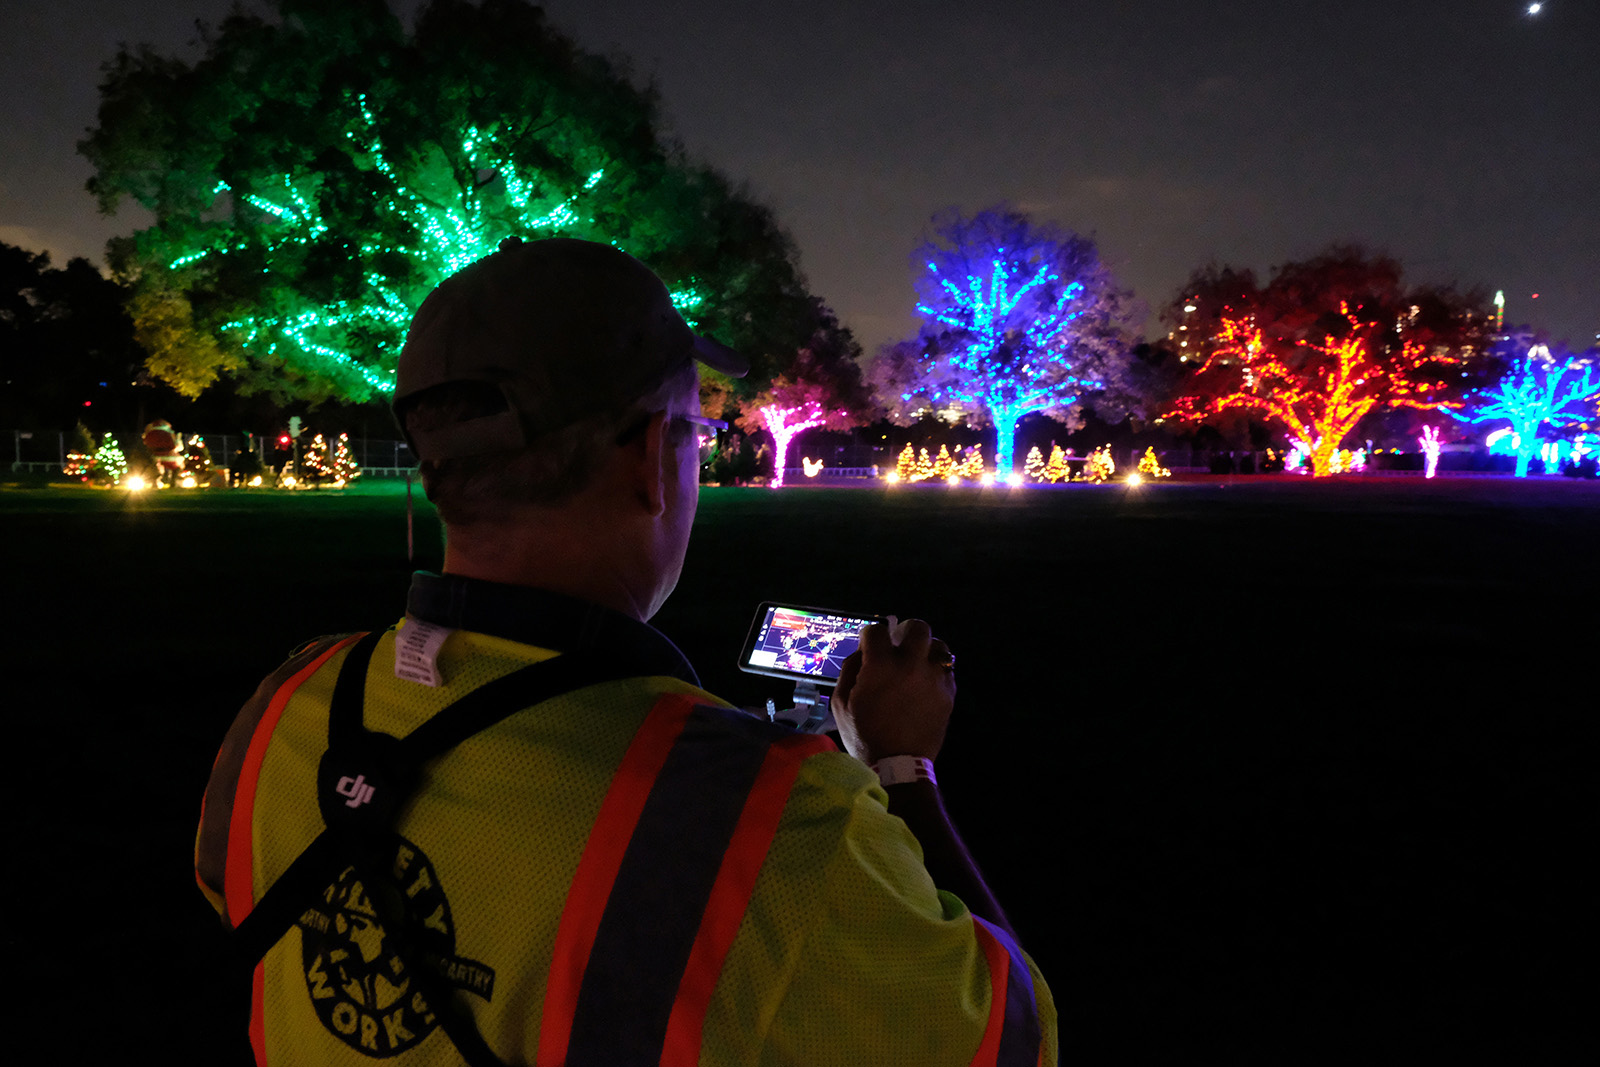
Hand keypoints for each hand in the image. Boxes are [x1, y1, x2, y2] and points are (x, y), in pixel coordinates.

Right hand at [832, 616, 955, 763]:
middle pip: (918, 628)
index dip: (870, 636)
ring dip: (926, 649)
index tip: (869, 647)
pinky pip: (947, 669)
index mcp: (881, 666)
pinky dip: (936, 669)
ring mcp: (933, 678)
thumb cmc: (864, 735)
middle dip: (904, 631)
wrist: (898, 766)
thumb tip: (862, 652)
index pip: (877, 630)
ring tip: (917, 661)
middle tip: (898, 644)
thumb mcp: (840, 703)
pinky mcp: (949, 693)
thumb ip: (849, 669)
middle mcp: (911, 665)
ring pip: (939, 645)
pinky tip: (925, 681)